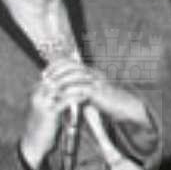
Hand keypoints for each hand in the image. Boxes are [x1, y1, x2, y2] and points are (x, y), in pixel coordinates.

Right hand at [20, 70, 88, 169]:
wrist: (34, 143)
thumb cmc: (44, 124)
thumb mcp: (48, 106)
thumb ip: (55, 95)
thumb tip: (69, 85)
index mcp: (37, 90)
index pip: (54, 74)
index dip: (69, 71)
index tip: (83, 69)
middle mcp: (38, 94)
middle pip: (58, 78)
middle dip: (74, 75)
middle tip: (88, 73)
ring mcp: (42, 103)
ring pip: (61, 87)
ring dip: (77, 84)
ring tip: (89, 83)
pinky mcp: (48, 113)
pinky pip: (64, 101)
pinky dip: (76, 97)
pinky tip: (85, 96)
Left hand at [40, 59, 154, 136]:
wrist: (126, 107)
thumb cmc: (110, 102)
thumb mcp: (94, 93)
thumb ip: (81, 90)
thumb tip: (67, 91)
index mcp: (92, 72)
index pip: (71, 62)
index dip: (57, 65)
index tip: (45, 72)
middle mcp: (93, 73)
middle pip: (71, 65)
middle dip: (55, 70)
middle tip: (44, 77)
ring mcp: (96, 81)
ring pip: (74, 75)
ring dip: (59, 80)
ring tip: (49, 86)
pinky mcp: (97, 91)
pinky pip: (80, 88)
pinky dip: (68, 91)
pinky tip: (60, 96)